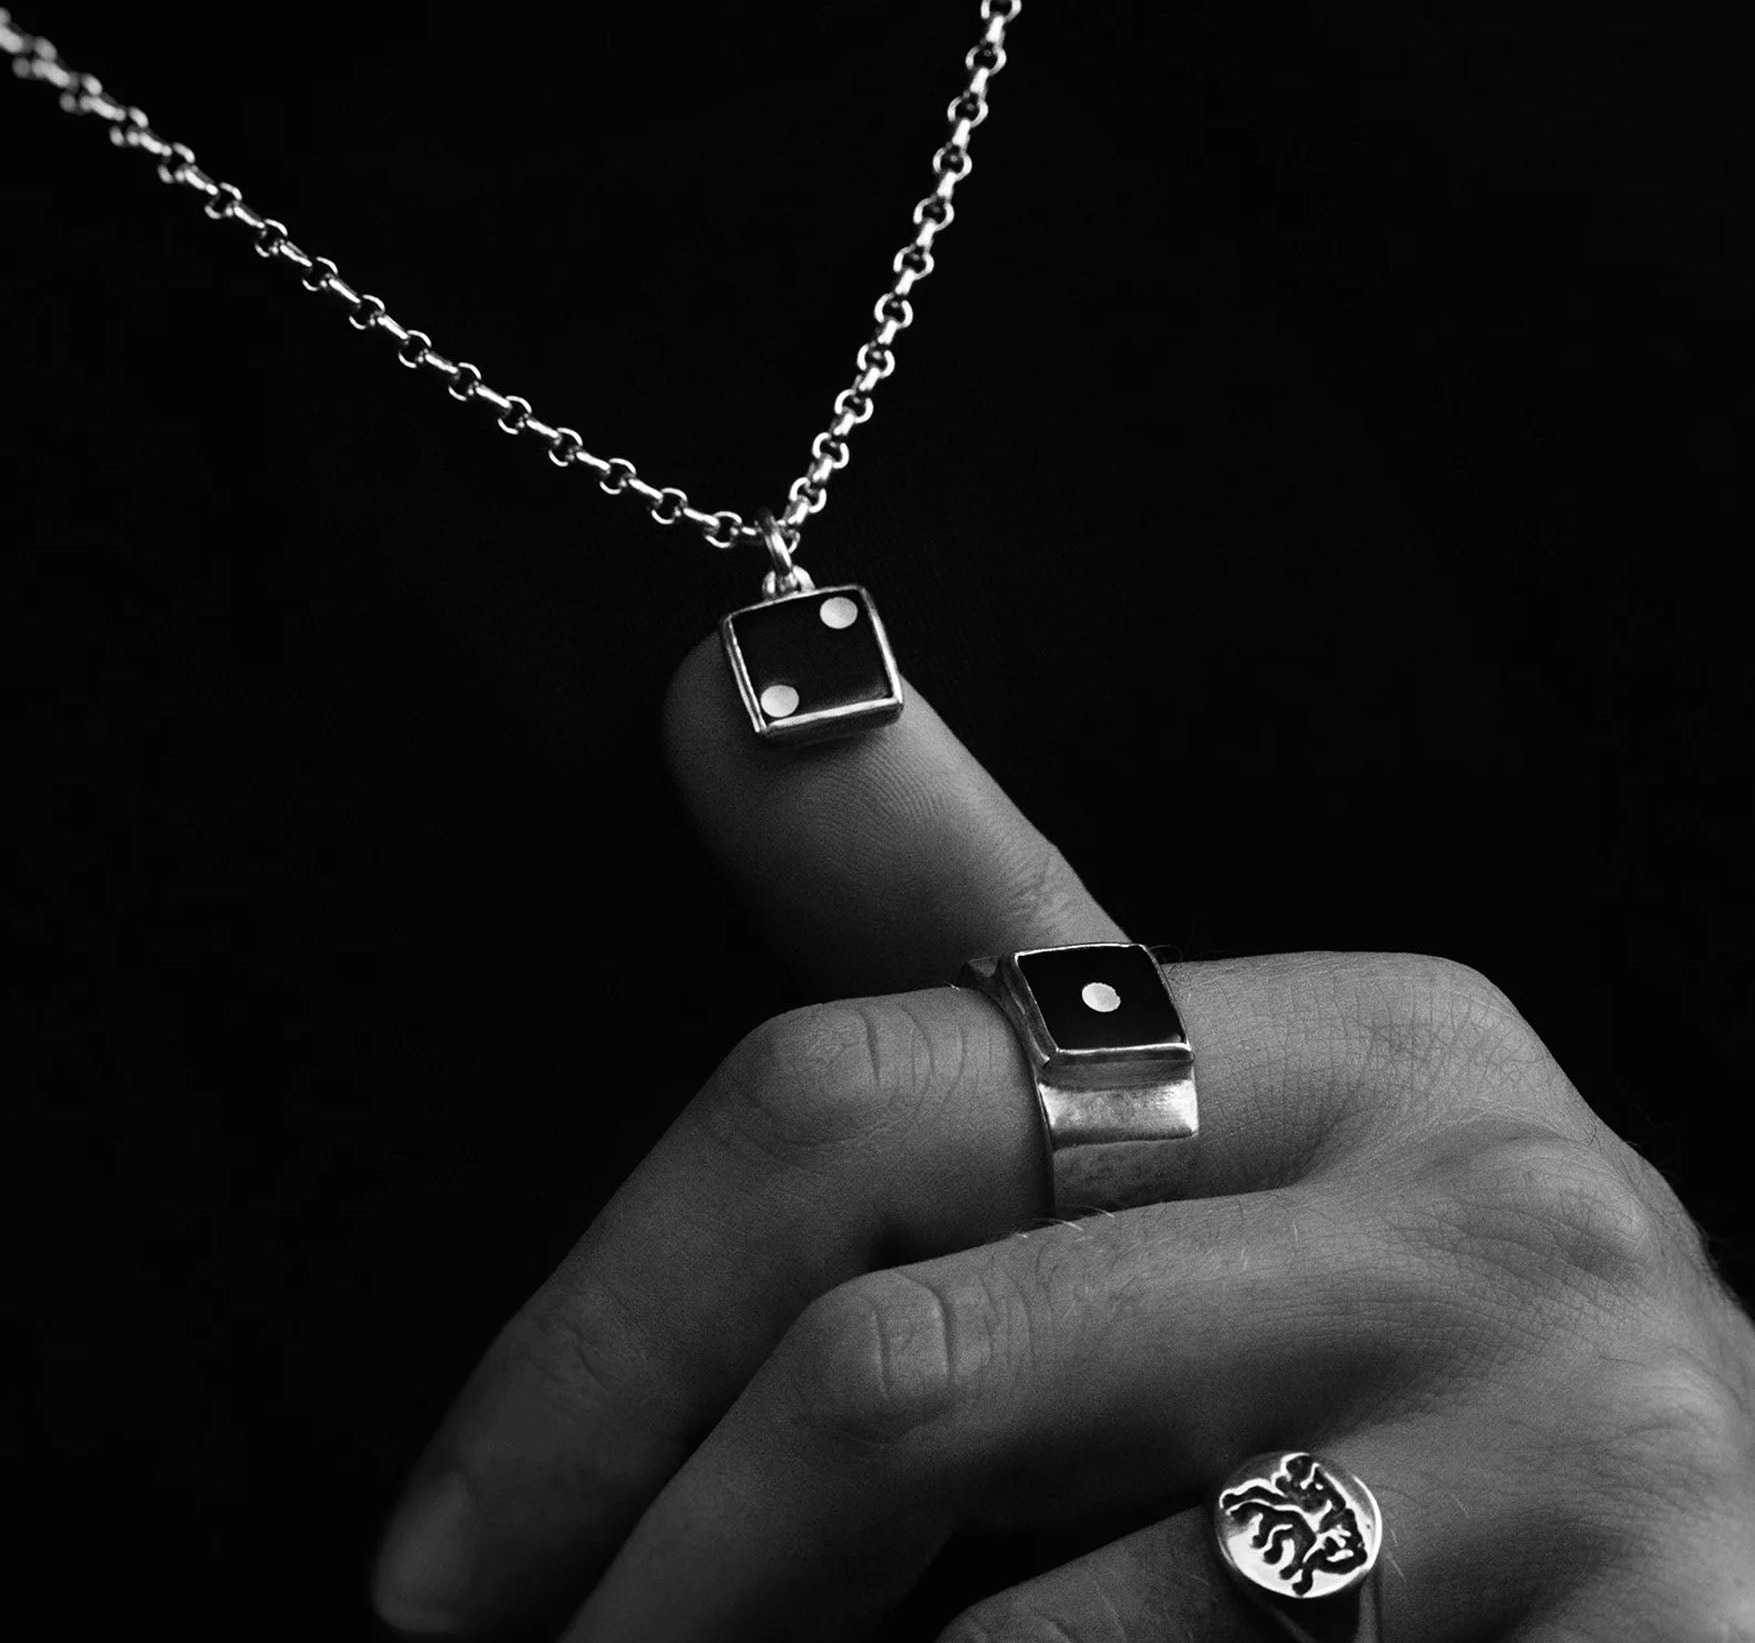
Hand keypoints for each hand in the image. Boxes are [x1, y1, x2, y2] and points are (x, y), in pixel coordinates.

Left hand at [371, 642, 1754, 1639]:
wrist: (1718, 1590)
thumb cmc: (1384, 1391)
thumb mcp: (1184, 1165)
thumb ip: (960, 950)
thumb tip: (718, 678)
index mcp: (1345, 1035)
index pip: (860, 1095)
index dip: (599, 1332)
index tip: (447, 1541)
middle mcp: (1478, 1181)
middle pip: (898, 1358)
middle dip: (643, 1558)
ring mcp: (1575, 1415)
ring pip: (1011, 1609)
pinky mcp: (1654, 1611)